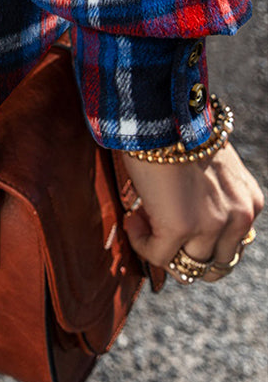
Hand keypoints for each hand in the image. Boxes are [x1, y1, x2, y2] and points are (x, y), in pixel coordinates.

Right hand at [120, 141, 262, 283]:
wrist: (163, 112)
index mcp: (249, 204)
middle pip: (214, 265)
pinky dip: (141, 241)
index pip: (231, 246)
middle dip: (186, 253)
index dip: (200, 240)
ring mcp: (212, 226)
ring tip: (141, 219)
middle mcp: (239, 219)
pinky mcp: (181, 228)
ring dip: (162, 249)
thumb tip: (186, 220)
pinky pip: (158, 256)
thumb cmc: (179, 130)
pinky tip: (131, 218)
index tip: (176, 221)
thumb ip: (213, 198)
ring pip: (188, 268)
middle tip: (160, 230)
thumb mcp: (213, 168)